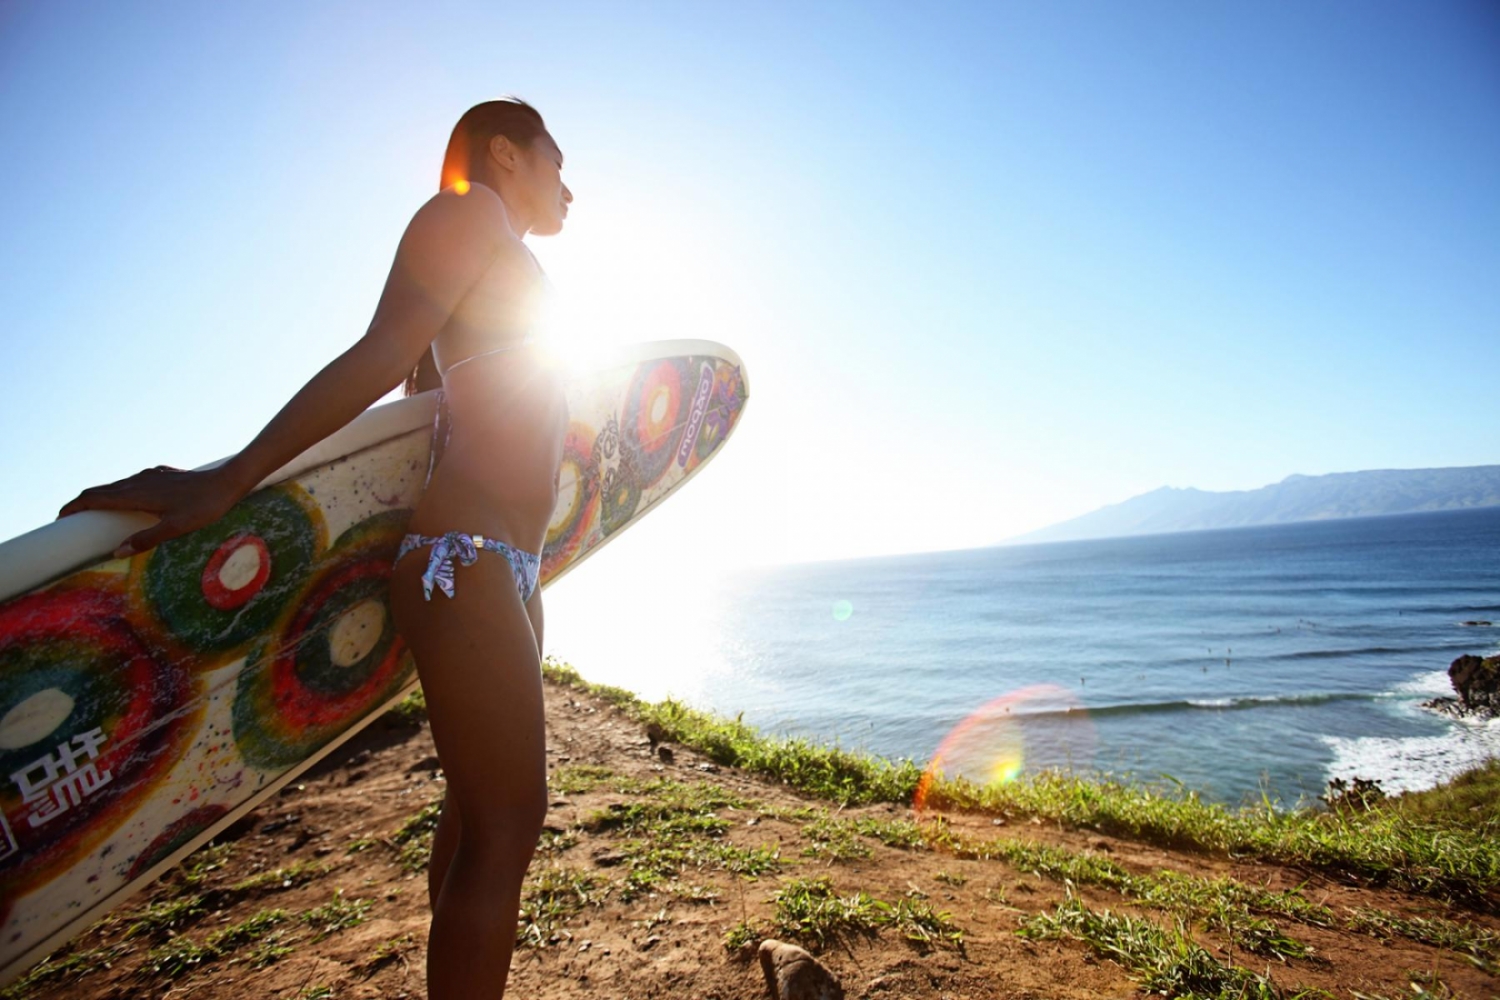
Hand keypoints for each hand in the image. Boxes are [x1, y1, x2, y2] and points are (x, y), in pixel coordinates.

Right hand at [56, 465, 247, 558]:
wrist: (229, 481)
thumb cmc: (205, 506)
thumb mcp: (176, 528)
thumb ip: (146, 539)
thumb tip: (117, 552)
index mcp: (136, 494)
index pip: (94, 498)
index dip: (73, 507)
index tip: (59, 520)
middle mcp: (139, 481)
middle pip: (100, 490)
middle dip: (81, 503)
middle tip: (68, 519)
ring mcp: (151, 475)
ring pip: (117, 485)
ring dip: (101, 497)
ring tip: (93, 513)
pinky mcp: (162, 474)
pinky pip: (133, 482)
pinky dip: (120, 492)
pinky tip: (128, 500)